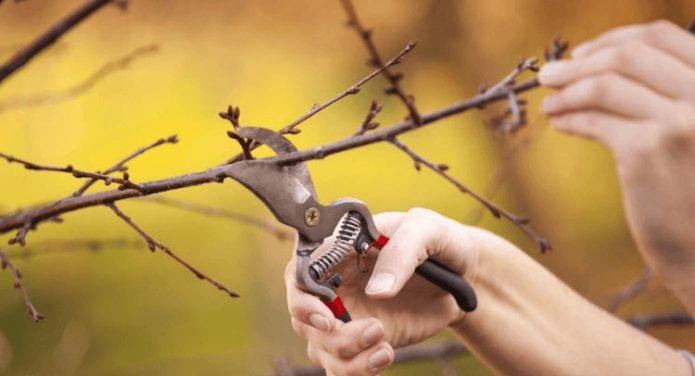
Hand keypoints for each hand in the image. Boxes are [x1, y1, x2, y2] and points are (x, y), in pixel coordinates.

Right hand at [285, 208, 481, 375]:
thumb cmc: (441, 242)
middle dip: (329, 334)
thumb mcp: (427, 231)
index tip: (327, 317)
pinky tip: (386, 356)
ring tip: (385, 346)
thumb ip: (401, 253)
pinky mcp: (363, 341)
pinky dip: (357, 370)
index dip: (302, 298)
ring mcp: (347, 314)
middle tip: (373, 330)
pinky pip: (343, 366)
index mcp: (341, 249)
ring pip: (320, 347)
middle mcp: (335, 283)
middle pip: (302, 316)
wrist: (465, 277)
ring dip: (348, 356)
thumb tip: (377, 292)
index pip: (299, 272)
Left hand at [539, 20, 694, 307]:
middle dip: (579, 63)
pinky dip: (569, 117)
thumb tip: (605, 65)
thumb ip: (670, 96)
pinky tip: (558, 123)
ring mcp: (678, 122)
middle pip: (627, 57)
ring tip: (548, 103)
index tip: (582, 53)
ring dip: (566, 91)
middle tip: (549, 75)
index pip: (660, 36)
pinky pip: (594, 121)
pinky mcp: (646, 152)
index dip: (613, 39)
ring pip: (604, 86)